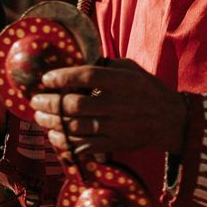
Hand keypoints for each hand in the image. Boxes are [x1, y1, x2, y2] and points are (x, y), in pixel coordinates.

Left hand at [30, 59, 187, 155]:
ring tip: (40, 117)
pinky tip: (55, 136)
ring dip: (52, 123)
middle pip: (75, 105)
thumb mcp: (132, 69)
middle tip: (35, 101)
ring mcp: (116, 126)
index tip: (46, 78)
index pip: (87, 76)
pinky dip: (66, 142)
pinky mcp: (115, 144)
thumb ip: (107, 65)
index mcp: (122, 80)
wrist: (170, 120)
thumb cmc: (147, 89)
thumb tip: (78, 61)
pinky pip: (84, 146)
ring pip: (76, 127)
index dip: (63, 77)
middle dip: (50, 103)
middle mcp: (118, 103)